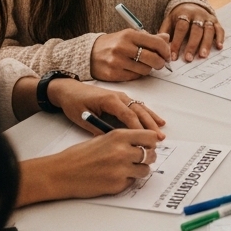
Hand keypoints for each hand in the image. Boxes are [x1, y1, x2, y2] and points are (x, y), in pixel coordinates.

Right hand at [17, 127, 158, 205]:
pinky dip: (127, 180)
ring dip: (139, 170)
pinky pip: (132, 182)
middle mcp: (122, 151)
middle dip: (148, 157)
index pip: (149, 136)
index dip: (152, 141)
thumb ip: (122, 140)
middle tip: (141, 158)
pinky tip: (114, 177)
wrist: (61, 173)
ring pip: (145, 170)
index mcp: (118, 136)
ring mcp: (121, 170)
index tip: (151, 145)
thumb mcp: (102, 138)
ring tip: (127, 169)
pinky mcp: (117, 185)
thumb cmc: (78, 155)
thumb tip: (141, 144)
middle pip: (151, 154)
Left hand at [47, 78, 165, 139]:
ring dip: (152, 120)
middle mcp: (119, 96)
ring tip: (162, 131)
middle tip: (159, 138)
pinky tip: (157, 120)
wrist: (68, 89)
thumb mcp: (83, 118)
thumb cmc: (74, 103)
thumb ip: (98, 129)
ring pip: (141, 108)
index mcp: (110, 100)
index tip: (146, 140)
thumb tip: (112, 142)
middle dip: (150, 125)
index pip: (128, 116)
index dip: (138, 129)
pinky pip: (138, 106)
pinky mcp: (121, 98)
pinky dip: (149, 113)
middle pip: (139, 111)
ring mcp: (122, 96)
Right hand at [90, 28, 171, 80]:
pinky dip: (137, 74)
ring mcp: (117, 62)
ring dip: (148, 69)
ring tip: (142, 64)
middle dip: (160, 63)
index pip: (156, 43)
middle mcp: (123, 47)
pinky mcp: (113, 74)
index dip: (165, 51)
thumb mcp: (130, 36)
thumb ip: (149, 37)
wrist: (90, 53)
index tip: (167, 55)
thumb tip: (166, 38)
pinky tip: (132, 69)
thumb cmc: (113, 44)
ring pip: (146, 70)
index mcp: (129, 35)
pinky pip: (135, 77)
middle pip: (153, 59)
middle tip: (160, 63)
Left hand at [161, 3, 223, 62]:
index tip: (173, 56)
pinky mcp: (216, 22)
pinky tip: (219, 47)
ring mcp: (208, 18)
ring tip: (203, 55)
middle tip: (188, 58)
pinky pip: (220, 29)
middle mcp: (198, 15)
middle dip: (192, 45)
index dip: (177, 41)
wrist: (191, 4)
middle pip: (196, 30)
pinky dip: (220, 38)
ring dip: (206, 43)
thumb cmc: (178, 17)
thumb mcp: (169, 20)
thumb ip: (164, 32)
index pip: (181, 28)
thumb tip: (160, 46)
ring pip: (209, 30)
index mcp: (184, 14)